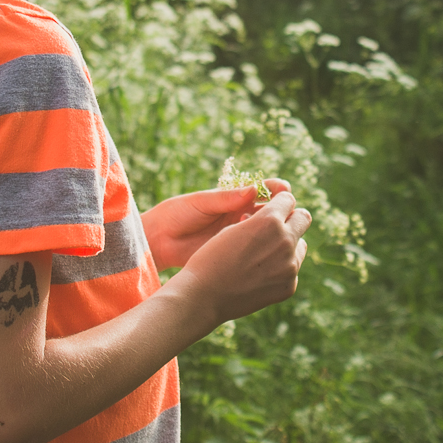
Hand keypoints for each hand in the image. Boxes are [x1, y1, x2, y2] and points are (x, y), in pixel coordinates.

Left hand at [141, 179, 291, 271]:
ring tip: (258, 226)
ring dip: (269, 229)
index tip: (283, 189)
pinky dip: (259, 247)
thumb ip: (225, 198)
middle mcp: (242, 215)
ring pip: (267, 232)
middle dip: (280, 209)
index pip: (265, 190)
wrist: (159, 240)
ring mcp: (240, 236)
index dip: (277, 189)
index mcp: (235, 198)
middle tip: (279, 210)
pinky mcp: (235, 253)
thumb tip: (253, 190)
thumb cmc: (177, 214)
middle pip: (273, 211)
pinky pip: (255, 250)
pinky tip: (254, 246)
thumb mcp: (201, 203)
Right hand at [173, 190, 310, 325]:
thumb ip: (259, 220)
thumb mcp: (232, 228)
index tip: (273, 208)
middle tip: (277, 226)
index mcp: (269, 221)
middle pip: (303, 218)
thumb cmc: (211, 258)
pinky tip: (259, 275)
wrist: (205, 295)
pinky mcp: (289, 286)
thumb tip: (275, 217)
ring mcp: (290, 266)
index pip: (288, 199)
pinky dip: (280, 269)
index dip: (279, 203)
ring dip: (288, 245)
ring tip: (264, 255)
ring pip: (300, 246)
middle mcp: (285, 241)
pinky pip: (292, 270)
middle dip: (292, 219)